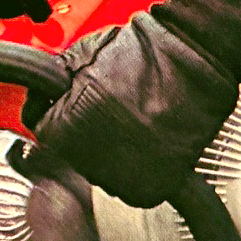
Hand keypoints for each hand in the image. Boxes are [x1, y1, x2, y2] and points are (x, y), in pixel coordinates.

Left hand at [24, 0, 240, 206]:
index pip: (45, 132)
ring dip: (115, 153)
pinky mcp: (152, 188)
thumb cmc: (146, 52)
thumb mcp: (83, 54)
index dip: (63, 113)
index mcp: (63, 129)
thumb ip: (56, 81)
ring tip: (137, 122)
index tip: (79, 106)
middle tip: (115, 110)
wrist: (195, 57)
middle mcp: (87, 160)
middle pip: (75, 155)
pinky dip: (143, 169)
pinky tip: (152, 140)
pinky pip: (136, 187)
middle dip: (89, 135)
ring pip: (106, 172)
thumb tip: (44, 94)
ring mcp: (120, 177)